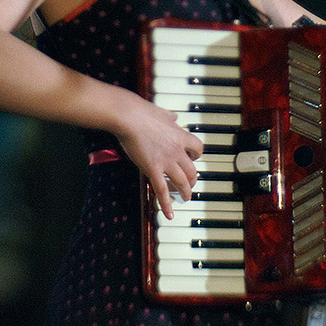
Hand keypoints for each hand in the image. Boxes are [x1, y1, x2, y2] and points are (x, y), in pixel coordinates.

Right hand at [115, 95, 204, 219]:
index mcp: (179, 135)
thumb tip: (172, 116)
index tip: (193, 159)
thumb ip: (169, 116)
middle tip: (190, 184)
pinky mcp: (152, 168)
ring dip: (186, 192)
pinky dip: (167, 204)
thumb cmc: (141, 112)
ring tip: (186, 198)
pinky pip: (162, 190)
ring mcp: (166, 160)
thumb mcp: (161, 112)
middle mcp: (176, 150)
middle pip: (192, 169)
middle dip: (193, 179)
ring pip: (183, 182)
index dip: (196, 156)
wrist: (128, 116)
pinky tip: (170, 213)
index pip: (197, 148)